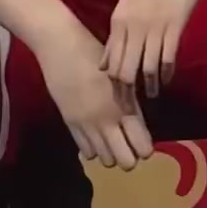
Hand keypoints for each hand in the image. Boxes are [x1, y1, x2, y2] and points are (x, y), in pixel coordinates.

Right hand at [36, 21, 152, 169]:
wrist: (61, 46)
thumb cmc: (94, 53)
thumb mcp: (119, 77)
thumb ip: (130, 101)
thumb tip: (138, 125)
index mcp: (124, 105)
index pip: (141, 144)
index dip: (145, 149)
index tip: (144, 145)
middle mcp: (107, 120)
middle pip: (125, 161)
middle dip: (130, 158)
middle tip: (128, 147)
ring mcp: (86, 124)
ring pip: (105, 160)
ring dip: (111, 153)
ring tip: (111, 140)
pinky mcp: (69, 123)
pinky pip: (86, 151)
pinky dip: (93, 149)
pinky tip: (95, 136)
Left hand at [100, 0, 206, 95]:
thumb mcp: (129, 2)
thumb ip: (120, 31)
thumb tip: (108, 58)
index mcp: (118, 21)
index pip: (110, 62)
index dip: (112, 84)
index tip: (117, 97)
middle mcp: (132, 27)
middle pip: (123, 70)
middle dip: (126, 92)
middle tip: (132, 107)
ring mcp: (153, 27)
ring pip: (145, 69)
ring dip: (148, 86)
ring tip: (151, 95)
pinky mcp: (174, 26)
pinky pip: (167, 58)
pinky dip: (165, 74)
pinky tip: (166, 79)